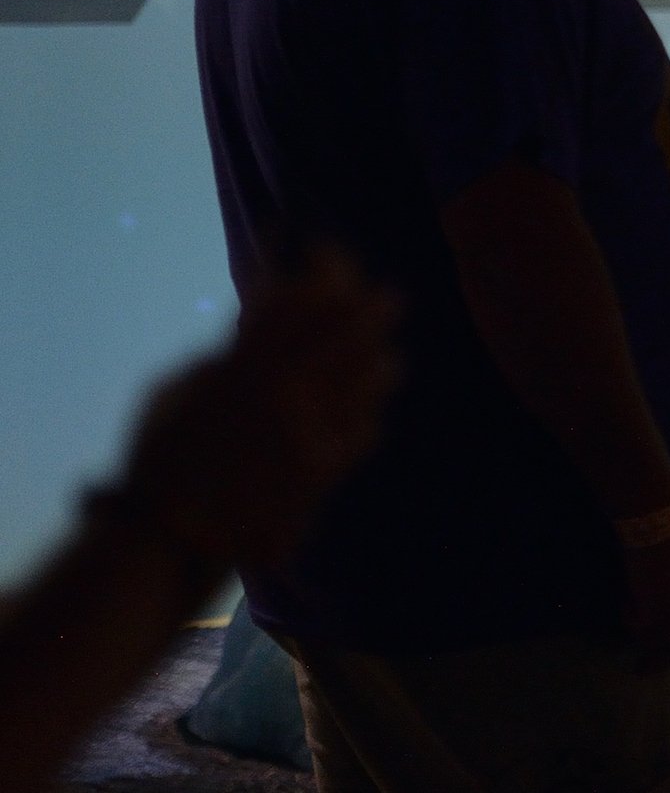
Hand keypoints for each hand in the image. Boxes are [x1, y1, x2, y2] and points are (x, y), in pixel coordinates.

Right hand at [122, 250, 400, 569]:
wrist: (172, 535)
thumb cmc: (159, 457)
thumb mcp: (177, 389)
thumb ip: (226, 354)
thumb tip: (261, 325)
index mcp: (248, 366)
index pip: (302, 300)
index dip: (325, 271)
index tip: (331, 257)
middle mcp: (290, 392)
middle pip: (350, 333)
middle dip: (372, 307)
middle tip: (387, 296)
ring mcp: (315, 432)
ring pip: (370, 379)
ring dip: (379, 359)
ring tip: (384, 352)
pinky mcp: (328, 471)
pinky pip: (366, 428)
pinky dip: (370, 411)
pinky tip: (369, 406)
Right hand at [621, 520, 669, 669]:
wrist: (658, 526)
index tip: (660, 660)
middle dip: (657, 661)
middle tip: (639, 668)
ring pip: (651, 639)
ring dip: (637, 629)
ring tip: (627, 610)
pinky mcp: (651, 611)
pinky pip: (635, 623)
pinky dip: (627, 614)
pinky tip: (625, 597)